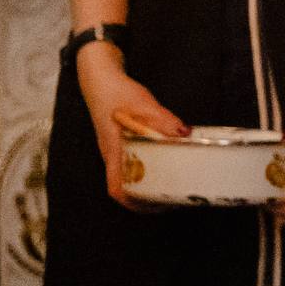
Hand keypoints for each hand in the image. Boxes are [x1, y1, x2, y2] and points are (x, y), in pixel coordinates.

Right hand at [78, 42, 184, 207]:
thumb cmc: (116, 92)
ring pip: (130, 174)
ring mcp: (115, 148)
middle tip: (173, 198)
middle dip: (146, 198)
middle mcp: (113, 153)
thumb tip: (184, 135)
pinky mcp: (121, 141)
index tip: (156, 206)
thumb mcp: (142, 104)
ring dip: (149, 183)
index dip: (134, 203)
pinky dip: (149, 167)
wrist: (100, 79)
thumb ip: (162, 120)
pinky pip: (134, 161)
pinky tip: (168, 160)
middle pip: (125, 186)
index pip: (117, 188)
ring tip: (174, 184)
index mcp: (114, 150)